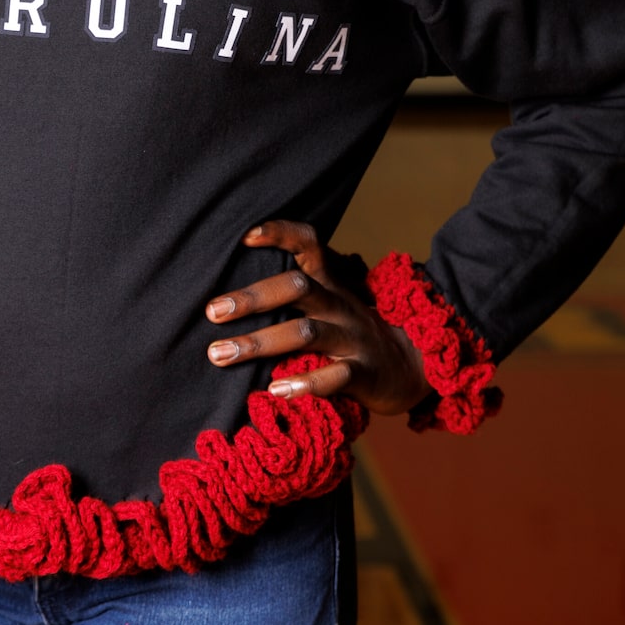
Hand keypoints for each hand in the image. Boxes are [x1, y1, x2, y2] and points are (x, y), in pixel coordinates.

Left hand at [205, 219, 431, 415]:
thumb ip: (294, 294)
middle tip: (212, 311)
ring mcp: (354, 338)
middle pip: (297, 288)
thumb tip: (229, 295)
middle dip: (252, 298)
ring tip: (220, 354)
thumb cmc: (352, 334)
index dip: (280, 234)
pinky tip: (275, 390)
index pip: (308, 246)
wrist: (413, 368)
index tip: (245, 237)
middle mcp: (341, 305)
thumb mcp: (330, 304)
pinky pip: (335, 377)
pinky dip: (304, 383)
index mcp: (331, 284)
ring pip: (306, 332)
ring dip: (259, 342)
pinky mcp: (365, 374)